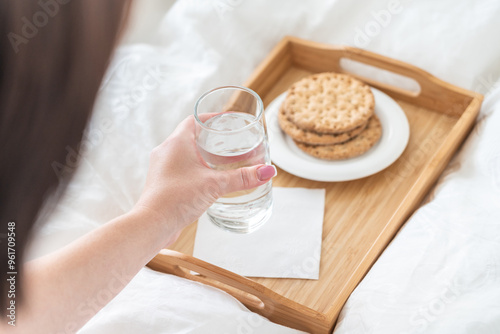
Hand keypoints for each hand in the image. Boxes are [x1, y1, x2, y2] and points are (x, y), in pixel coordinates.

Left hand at [134, 115, 275, 244]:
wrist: (152, 225)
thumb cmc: (176, 199)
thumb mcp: (214, 185)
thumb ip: (242, 178)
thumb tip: (267, 172)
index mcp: (176, 143)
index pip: (194, 120)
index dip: (211, 118)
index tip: (226, 120)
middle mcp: (166, 151)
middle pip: (191, 136)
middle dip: (211, 138)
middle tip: (230, 141)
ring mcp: (163, 168)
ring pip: (186, 154)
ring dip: (204, 155)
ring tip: (223, 160)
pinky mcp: (163, 183)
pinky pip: (182, 169)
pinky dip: (196, 169)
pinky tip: (208, 179)